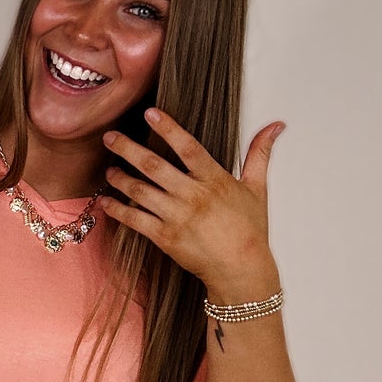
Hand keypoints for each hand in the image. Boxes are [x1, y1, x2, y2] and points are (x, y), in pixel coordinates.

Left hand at [101, 108, 283, 303]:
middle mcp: (193, 196)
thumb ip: (259, 154)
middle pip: (155, 166)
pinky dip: (118, 210)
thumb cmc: (250, 230)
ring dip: (120, 179)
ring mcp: (177, 217)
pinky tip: (106, 202)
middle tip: (110, 137)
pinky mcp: (165, 238)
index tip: (150, 112)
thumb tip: (275, 126)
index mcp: (214, 180)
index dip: (169, 129)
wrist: (241, 269)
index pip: (188, 147)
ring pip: (141, 192)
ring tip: (109, 170)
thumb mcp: (257, 188)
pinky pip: (136, 220)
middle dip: (129, 149)